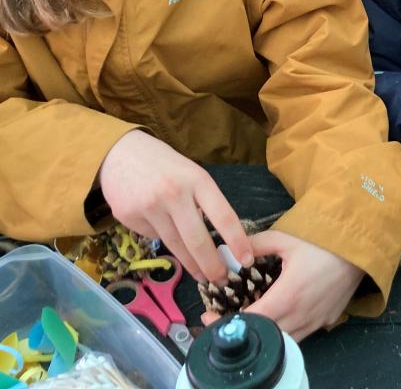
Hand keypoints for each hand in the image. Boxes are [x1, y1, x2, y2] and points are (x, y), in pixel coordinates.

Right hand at [98, 129, 252, 282]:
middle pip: (197, 240)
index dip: (237, 241)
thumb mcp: (192, 174)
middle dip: (212, 265)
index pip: (224, 216)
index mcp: (198, 180)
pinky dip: (164, 242)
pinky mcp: (129, 218)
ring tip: (203, 276)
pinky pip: (153, 238)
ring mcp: (149, 207)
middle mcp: (174, 194)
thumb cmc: (165, 165)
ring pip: (176, 246)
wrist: (120, 153)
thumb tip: (219, 237)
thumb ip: (204, 201)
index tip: (247, 260)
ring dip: (192, 266)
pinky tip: (166, 237)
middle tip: (222, 280)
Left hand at [201, 230, 363, 341]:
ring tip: (251, 318)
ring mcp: (316, 321)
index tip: (210, 315)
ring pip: (283, 340)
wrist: (363, 246)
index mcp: (288, 296)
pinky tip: (279, 314)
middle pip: (264, 336)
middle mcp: (302, 315)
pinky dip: (285, 330)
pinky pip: (300, 334)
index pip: (250, 321)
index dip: (226, 322)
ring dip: (265, 333)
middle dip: (242, 329)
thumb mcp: (287, 238)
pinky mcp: (327, 320)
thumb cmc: (325, 241)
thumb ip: (256, 244)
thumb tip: (230, 248)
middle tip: (225, 317)